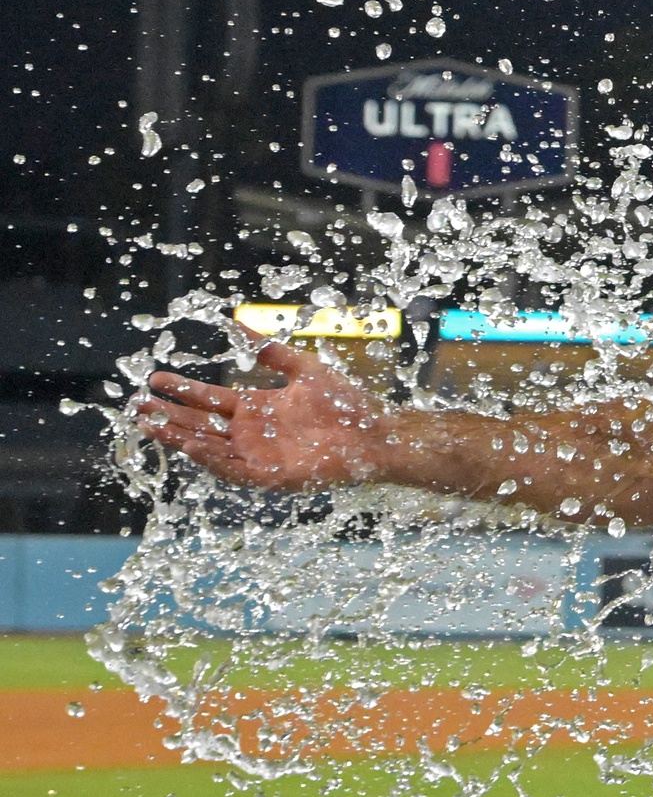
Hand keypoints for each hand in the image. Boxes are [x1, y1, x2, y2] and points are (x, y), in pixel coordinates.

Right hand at [136, 337, 390, 491]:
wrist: (373, 434)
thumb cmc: (344, 403)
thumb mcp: (302, 368)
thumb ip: (269, 349)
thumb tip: (239, 321)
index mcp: (257, 408)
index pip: (209, 400)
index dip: (182, 390)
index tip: (154, 379)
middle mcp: (251, 433)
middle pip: (200, 424)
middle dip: (168, 415)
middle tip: (135, 405)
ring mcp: (257, 455)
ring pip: (208, 447)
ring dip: (179, 437)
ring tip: (150, 425)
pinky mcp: (269, 475)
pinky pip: (232, 469)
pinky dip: (210, 459)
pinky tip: (191, 444)